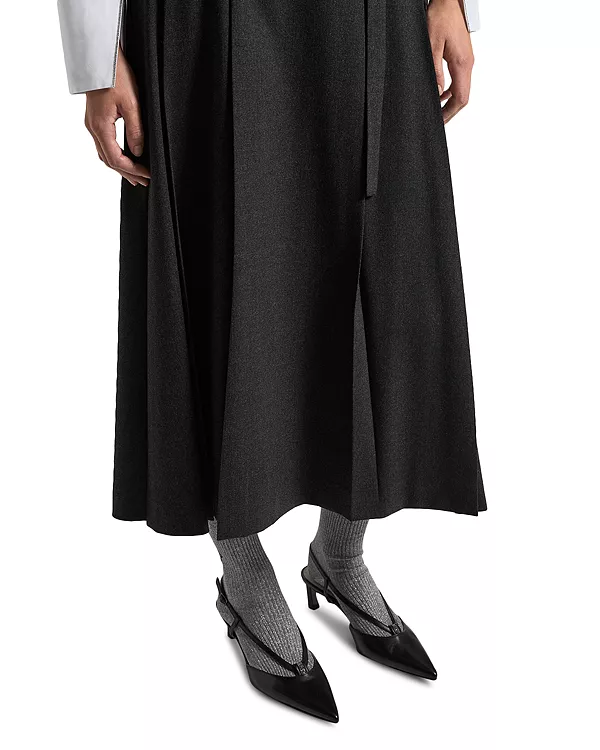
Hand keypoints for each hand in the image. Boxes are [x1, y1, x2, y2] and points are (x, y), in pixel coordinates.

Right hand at [84, 48, 150, 186]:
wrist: (100, 56)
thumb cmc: (116, 75)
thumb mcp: (132, 103)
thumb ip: (136, 130)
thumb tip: (138, 152)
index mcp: (101, 127)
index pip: (116, 160)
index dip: (132, 170)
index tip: (148, 175)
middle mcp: (93, 128)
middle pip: (108, 160)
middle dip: (127, 173)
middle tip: (143, 182)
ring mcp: (92, 123)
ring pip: (104, 153)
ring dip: (120, 166)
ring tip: (135, 174)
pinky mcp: (94, 118)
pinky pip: (103, 144)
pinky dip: (114, 154)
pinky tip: (124, 156)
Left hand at [427, 0, 474, 123]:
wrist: (449, 1)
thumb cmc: (441, 17)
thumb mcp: (432, 45)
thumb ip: (434, 71)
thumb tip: (436, 94)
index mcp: (462, 64)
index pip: (461, 98)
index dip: (450, 113)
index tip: (440, 122)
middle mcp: (468, 64)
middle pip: (463, 96)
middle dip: (450, 111)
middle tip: (438, 121)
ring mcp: (467, 60)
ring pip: (461, 88)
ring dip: (450, 101)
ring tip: (437, 111)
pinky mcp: (462, 56)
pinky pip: (459, 79)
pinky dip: (450, 90)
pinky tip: (440, 93)